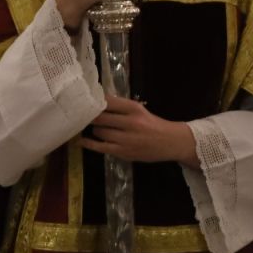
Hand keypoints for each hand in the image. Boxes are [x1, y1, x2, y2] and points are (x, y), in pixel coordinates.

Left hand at [81, 96, 197, 164]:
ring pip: (100, 131)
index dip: (94, 101)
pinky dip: (89, 143)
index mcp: (134, 108)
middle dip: (90, 117)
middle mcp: (130, 122)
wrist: (170, 142)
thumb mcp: (140, 110)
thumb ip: (120, 107)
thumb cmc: (153, 124)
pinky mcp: (123, 152)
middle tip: (82, 115)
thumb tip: (96, 103)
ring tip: (92, 127)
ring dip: (94, 129)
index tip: (84, 101)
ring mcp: (126, 139)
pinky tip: (81, 141)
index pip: (108, 102)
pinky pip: (101, 147)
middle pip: (100, 117)